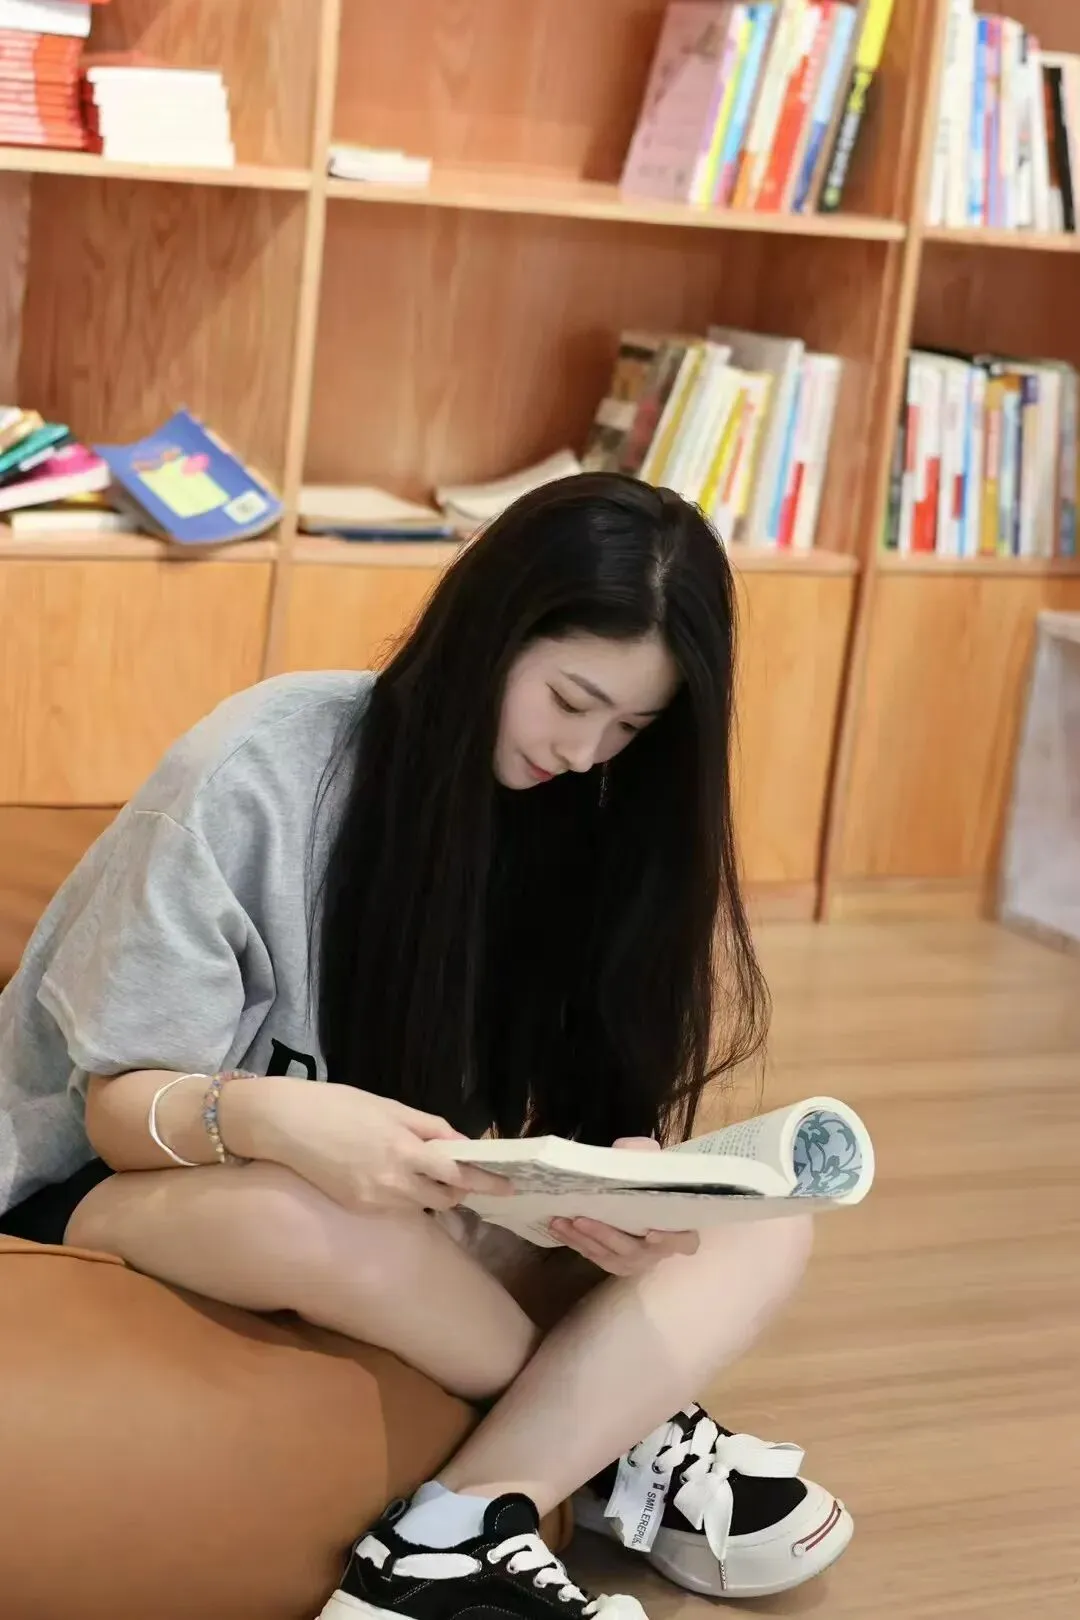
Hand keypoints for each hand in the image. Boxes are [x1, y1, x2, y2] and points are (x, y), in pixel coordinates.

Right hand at [222, 1078, 513, 1215]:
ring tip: (425, 1171)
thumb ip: (427, 1127)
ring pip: (421, 1206)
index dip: (486, 1179)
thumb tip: (460, 1142)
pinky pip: (395, 1208)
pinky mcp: (357, 1208)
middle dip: (459, 1187)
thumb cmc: (337, 1105)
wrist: (283, 1124)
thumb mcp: (388, 1107)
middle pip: (445, 1197)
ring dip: (432, 1193)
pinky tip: (394, 1177)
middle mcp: (392, 1181)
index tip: (509, 1183)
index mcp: (403, 1148)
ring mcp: (373, 1200)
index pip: (458, 1172)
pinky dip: (405, 1196)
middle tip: (463, 1172)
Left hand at [548, 1136, 699, 1275]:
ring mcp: (636, 1260)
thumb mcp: (651, 1159)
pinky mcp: (615, 1263)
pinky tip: (558, 1227)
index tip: (652, 1233)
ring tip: (561, 1221)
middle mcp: (659, 1251)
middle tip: (581, 1219)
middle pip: (633, 1250)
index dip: (670, 1241)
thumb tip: (620, 1150)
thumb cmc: (651, 1178)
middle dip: (605, 1235)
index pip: (685, 1242)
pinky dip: (575, 1242)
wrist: (641, 1195)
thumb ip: (641, 1153)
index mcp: (680, 1229)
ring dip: (582, 1239)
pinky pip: (594, 1255)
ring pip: (608, 1255)